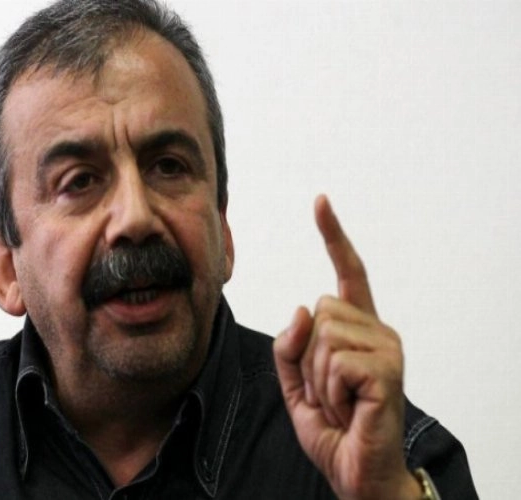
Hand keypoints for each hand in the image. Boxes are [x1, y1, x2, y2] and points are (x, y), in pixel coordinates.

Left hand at [273, 195, 420, 498]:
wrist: (356, 473)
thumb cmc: (333, 427)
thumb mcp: (295, 383)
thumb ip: (290, 345)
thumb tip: (301, 307)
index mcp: (358, 329)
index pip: (347, 273)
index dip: (333, 237)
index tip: (320, 201)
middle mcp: (379, 331)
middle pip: (319, 309)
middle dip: (307, 355)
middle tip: (328, 391)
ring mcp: (388, 349)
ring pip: (322, 336)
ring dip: (317, 378)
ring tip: (339, 402)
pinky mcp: (388, 370)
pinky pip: (334, 362)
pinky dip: (328, 391)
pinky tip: (349, 409)